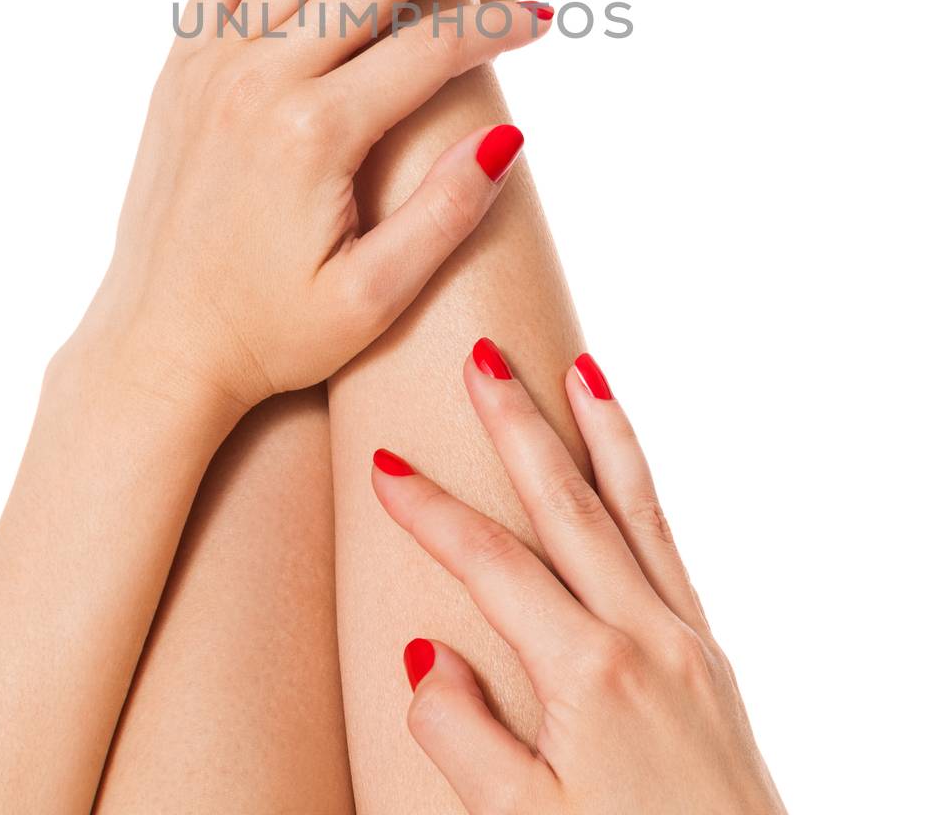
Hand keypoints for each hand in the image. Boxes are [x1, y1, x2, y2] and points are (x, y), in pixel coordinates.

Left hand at [71, 0, 548, 430]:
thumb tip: (511, 134)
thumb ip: (446, 214)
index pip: (432, 51)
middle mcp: (260, 82)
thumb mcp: (373, 298)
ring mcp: (213, 69)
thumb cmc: (270, 335)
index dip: (497, 28)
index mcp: (315, 135)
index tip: (548, 19)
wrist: (157, 347)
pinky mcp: (182, 73)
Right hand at [372, 343, 786, 814]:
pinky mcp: (709, 654)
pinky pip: (669, 544)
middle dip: (518, 424)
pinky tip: (626, 467)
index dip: (430, 511)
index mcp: (589, 673)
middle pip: (567, 503)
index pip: (491, 563)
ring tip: (578, 367)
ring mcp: (685, 638)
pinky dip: (643, 488)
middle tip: (481, 356)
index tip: (383, 465)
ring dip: (600, 431)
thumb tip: (422, 654)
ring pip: (634, 507)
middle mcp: (644, 634)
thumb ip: (462, 738)